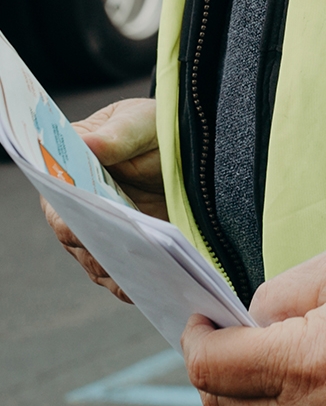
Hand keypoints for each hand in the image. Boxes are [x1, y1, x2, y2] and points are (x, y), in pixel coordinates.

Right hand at [42, 96, 164, 300]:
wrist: (188, 150)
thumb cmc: (152, 129)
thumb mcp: (140, 123)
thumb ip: (117, 134)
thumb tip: (87, 141)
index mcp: (67, 170)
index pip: (57, 194)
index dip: (68, 205)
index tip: (86, 213)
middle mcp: (74, 210)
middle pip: (75, 235)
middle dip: (98, 240)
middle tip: (122, 244)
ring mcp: (98, 237)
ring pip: (98, 262)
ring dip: (118, 265)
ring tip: (142, 266)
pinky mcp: (123, 256)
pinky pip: (122, 278)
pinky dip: (135, 282)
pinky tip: (154, 280)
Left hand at [183, 245, 325, 405]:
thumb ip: (282, 290)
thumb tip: (251, 318)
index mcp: (304, 362)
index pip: (213, 366)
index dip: (194, 340)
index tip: (198, 320)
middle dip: (207, 370)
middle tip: (216, 338)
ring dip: (234, 398)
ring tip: (248, 361)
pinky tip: (280, 387)